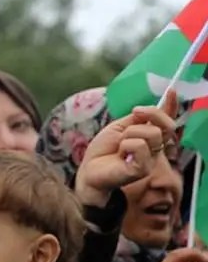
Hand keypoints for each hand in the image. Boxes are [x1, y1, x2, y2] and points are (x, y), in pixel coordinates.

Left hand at [73, 91, 176, 206]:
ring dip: (129, 134)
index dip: (171, 106)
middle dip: (144, 118)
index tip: (172, 91)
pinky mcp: (143, 169)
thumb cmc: (103, 150)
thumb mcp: (119, 127)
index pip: (166, 121)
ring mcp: (151, 159)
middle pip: (164, 125)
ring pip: (152, 133)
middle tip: (126, 127)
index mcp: (149, 137)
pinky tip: (120, 155)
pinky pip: (140, 146)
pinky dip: (126, 145)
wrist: (89, 169)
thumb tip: (149, 109)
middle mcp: (155, 148)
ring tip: (120, 147)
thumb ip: (137, 119)